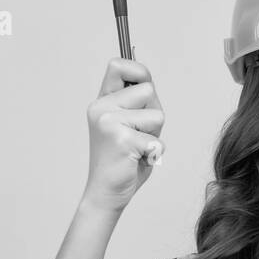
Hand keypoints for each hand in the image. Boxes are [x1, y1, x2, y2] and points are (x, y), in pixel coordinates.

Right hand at [84, 57, 164, 211]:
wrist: (106, 192)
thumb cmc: (122, 159)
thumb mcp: (127, 124)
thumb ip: (136, 103)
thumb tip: (148, 82)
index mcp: (101, 101)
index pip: (119, 65)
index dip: (138, 71)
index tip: (143, 89)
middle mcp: (101, 108)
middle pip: (148, 90)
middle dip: (154, 112)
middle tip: (140, 134)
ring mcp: (110, 122)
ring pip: (157, 115)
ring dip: (155, 135)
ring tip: (138, 148)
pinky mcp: (122, 140)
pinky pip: (157, 140)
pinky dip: (155, 153)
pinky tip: (137, 160)